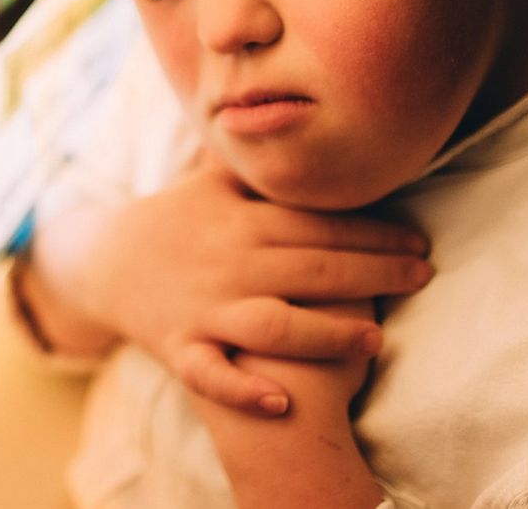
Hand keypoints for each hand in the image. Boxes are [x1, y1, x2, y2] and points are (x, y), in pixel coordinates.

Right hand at [25, 161, 431, 413]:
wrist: (102, 261)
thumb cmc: (175, 219)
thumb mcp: (213, 181)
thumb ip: (264, 166)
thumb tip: (314, 127)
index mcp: (239, 219)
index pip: (317, 224)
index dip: (371, 231)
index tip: (417, 236)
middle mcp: (227, 263)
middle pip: (311, 270)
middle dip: (374, 273)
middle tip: (425, 275)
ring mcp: (203, 309)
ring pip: (273, 324)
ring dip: (326, 334)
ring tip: (375, 339)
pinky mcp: (181, 348)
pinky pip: (212, 375)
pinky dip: (244, 390)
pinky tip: (282, 401)